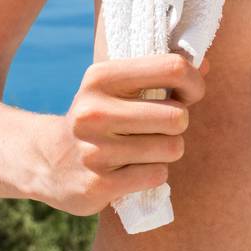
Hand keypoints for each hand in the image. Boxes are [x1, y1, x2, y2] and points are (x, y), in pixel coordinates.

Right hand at [35, 52, 210, 216]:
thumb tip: (204, 66)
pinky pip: (157, 174)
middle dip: (178, 123)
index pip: (173, 68)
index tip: (188, 94)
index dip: (193, 83)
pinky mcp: (98, 185)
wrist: (47, 160)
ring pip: (171, 148)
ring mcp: (94, 151)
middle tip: (160, 126)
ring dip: (167, 149)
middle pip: (177, 116)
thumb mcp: (118, 85)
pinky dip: (154, 172)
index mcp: (101, 78)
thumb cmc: (99, 115)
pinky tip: (131, 168)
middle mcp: (93, 112)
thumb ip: (161, 72)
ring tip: (144, 148)